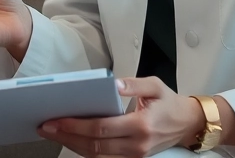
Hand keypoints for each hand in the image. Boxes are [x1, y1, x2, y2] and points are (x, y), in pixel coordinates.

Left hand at [38, 77, 201, 157]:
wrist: (188, 124)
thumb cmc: (170, 103)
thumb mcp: (155, 85)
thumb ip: (133, 84)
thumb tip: (113, 84)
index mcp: (141, 126)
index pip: (101, 128)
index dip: (76, 126)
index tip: (56, 120)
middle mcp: (137, 145)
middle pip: (94, 146)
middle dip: (67, 137)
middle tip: (46, 127)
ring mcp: (135, 156)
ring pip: (96, 156)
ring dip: (73, 145)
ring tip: (54, 133)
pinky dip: (85, 151)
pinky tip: (71, 140)